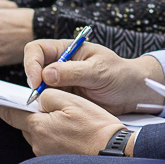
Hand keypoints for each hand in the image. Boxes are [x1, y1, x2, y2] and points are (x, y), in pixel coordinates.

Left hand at [0, 89, 126, 155]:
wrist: (114, 151)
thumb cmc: (94, 125)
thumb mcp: (71, 101)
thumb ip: (48, 95)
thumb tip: (37, 98)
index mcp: (39, 127)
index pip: (12, 115)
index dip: (1, 107)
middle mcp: (38, 143)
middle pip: (26, 124)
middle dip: (31, 114)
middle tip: (46, 105)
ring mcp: (46, 154)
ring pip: (38, 133)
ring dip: (45, 125)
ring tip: (65, 119)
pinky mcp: (56, 160)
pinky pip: (48, 143)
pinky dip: (53, 135)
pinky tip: (69, 131)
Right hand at [20, 40, 162, 113]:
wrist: (132, 94)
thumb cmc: (119, 75)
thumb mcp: (99, 71)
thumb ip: (74, 72)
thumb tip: (46, 74)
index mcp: (67, 50)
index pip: (37, 49)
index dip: (32, 64)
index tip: (37, 82)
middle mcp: (60, 64)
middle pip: (33, 68)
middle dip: (33, 83)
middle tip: (39, 99)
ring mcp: (60, 82)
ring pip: (38, 88)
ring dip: (39, 97)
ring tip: (47, 107)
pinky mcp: (63, 98)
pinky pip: (47, 102)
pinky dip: (46, 108)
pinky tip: (53, 113)